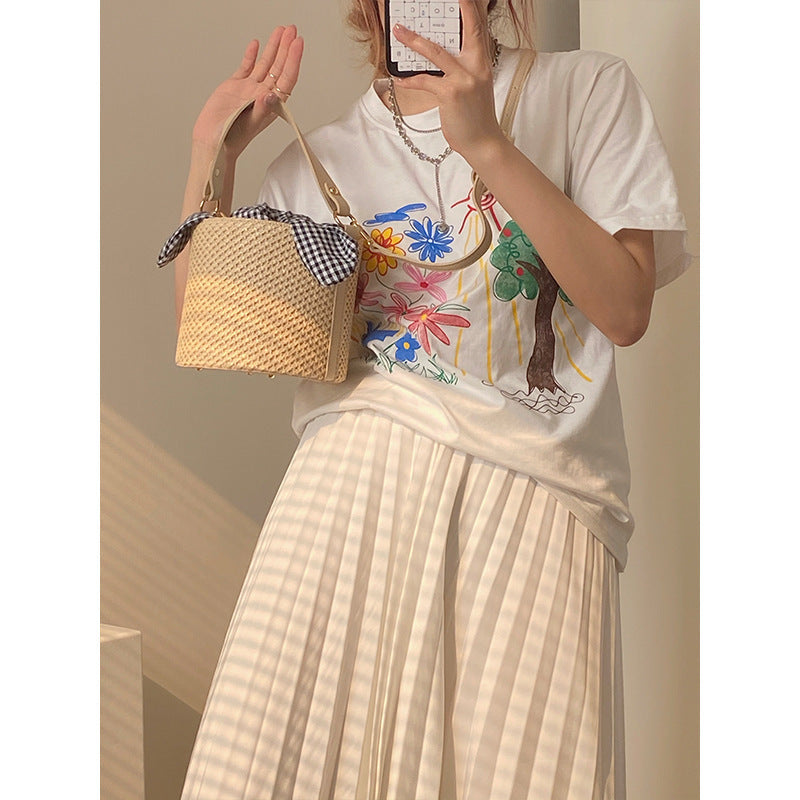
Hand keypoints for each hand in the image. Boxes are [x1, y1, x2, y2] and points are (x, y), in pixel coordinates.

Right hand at [191, 25, 303, 159]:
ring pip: (265, 64)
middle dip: (286, 47)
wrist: (213, 141)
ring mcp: (249, 89)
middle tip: (292, 30)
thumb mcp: (249, 124)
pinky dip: (251, 55)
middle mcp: (263, 94)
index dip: (293, 60)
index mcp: (271, 104)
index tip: (298, 43)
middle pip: (279, 66)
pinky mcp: (235, 86)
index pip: (287, 78)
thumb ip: (262, 109)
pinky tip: (257, 44)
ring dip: (273, 47)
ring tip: (280, 30)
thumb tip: (272, 95)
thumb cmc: (232, 139)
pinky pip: (246, 67)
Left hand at [391, 0, 502, 158]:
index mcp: (482, 64)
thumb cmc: (476, 118)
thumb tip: (440, 61)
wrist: (484, 143)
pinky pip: (425, 81)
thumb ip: (463, 71)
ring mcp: (464, 79)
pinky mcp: (450, 93)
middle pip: (467, 29)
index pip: (479, 28)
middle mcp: (476, 67)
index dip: (471, 9)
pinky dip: (409, 79)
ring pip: (436, 52)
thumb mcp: (475, 88)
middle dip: (455, 9)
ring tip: (399, 32)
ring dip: (414, 40)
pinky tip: (398, 78)